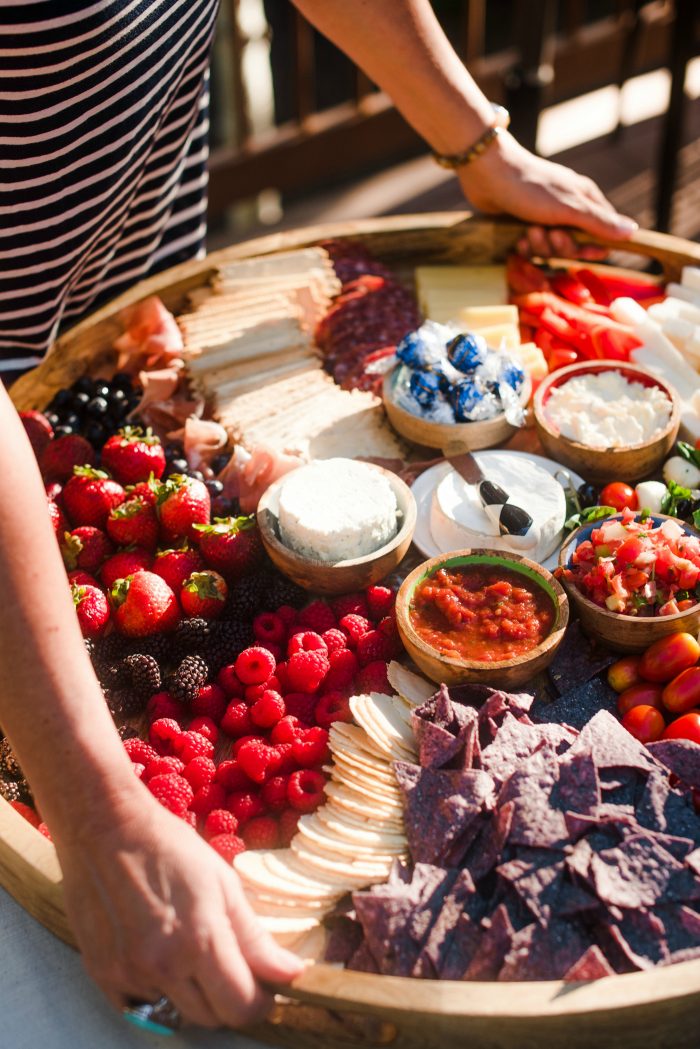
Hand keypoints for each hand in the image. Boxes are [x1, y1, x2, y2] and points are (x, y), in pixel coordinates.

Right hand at [54, 796, 302, 1028]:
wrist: (105, 827)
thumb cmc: (169, 846)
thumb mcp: (223, 883)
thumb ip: (255, 938)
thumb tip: (291, 973)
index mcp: (198, 939)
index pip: (241, 1006)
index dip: (260, 1000)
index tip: (265, 984)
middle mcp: (161, 966)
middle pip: (211, 1018)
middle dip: (230, 998)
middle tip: (232, 965)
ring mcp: (128, 974)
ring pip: (177, 1015)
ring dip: (195, 996)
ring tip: (193, 953)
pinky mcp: (102, 975)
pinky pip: (142, 1007)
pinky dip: (159, 993)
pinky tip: (161, 957)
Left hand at [457, 131, 637, 259]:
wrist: (489, 174)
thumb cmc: (532, 187)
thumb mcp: (569, 207)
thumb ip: (598, 222)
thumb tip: (631, 232)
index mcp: (585, 201)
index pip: (603, 234)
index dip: (594, 248)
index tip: (587, 252)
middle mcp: (567, 210)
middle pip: (574, 247)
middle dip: (561, 246)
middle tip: (550, 233)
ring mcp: (545, 218)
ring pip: (550, 251)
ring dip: (540, 246)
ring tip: (530, 230)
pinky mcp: (524, 226)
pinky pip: (531, 249)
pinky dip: (525, 246)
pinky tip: (518, 237)